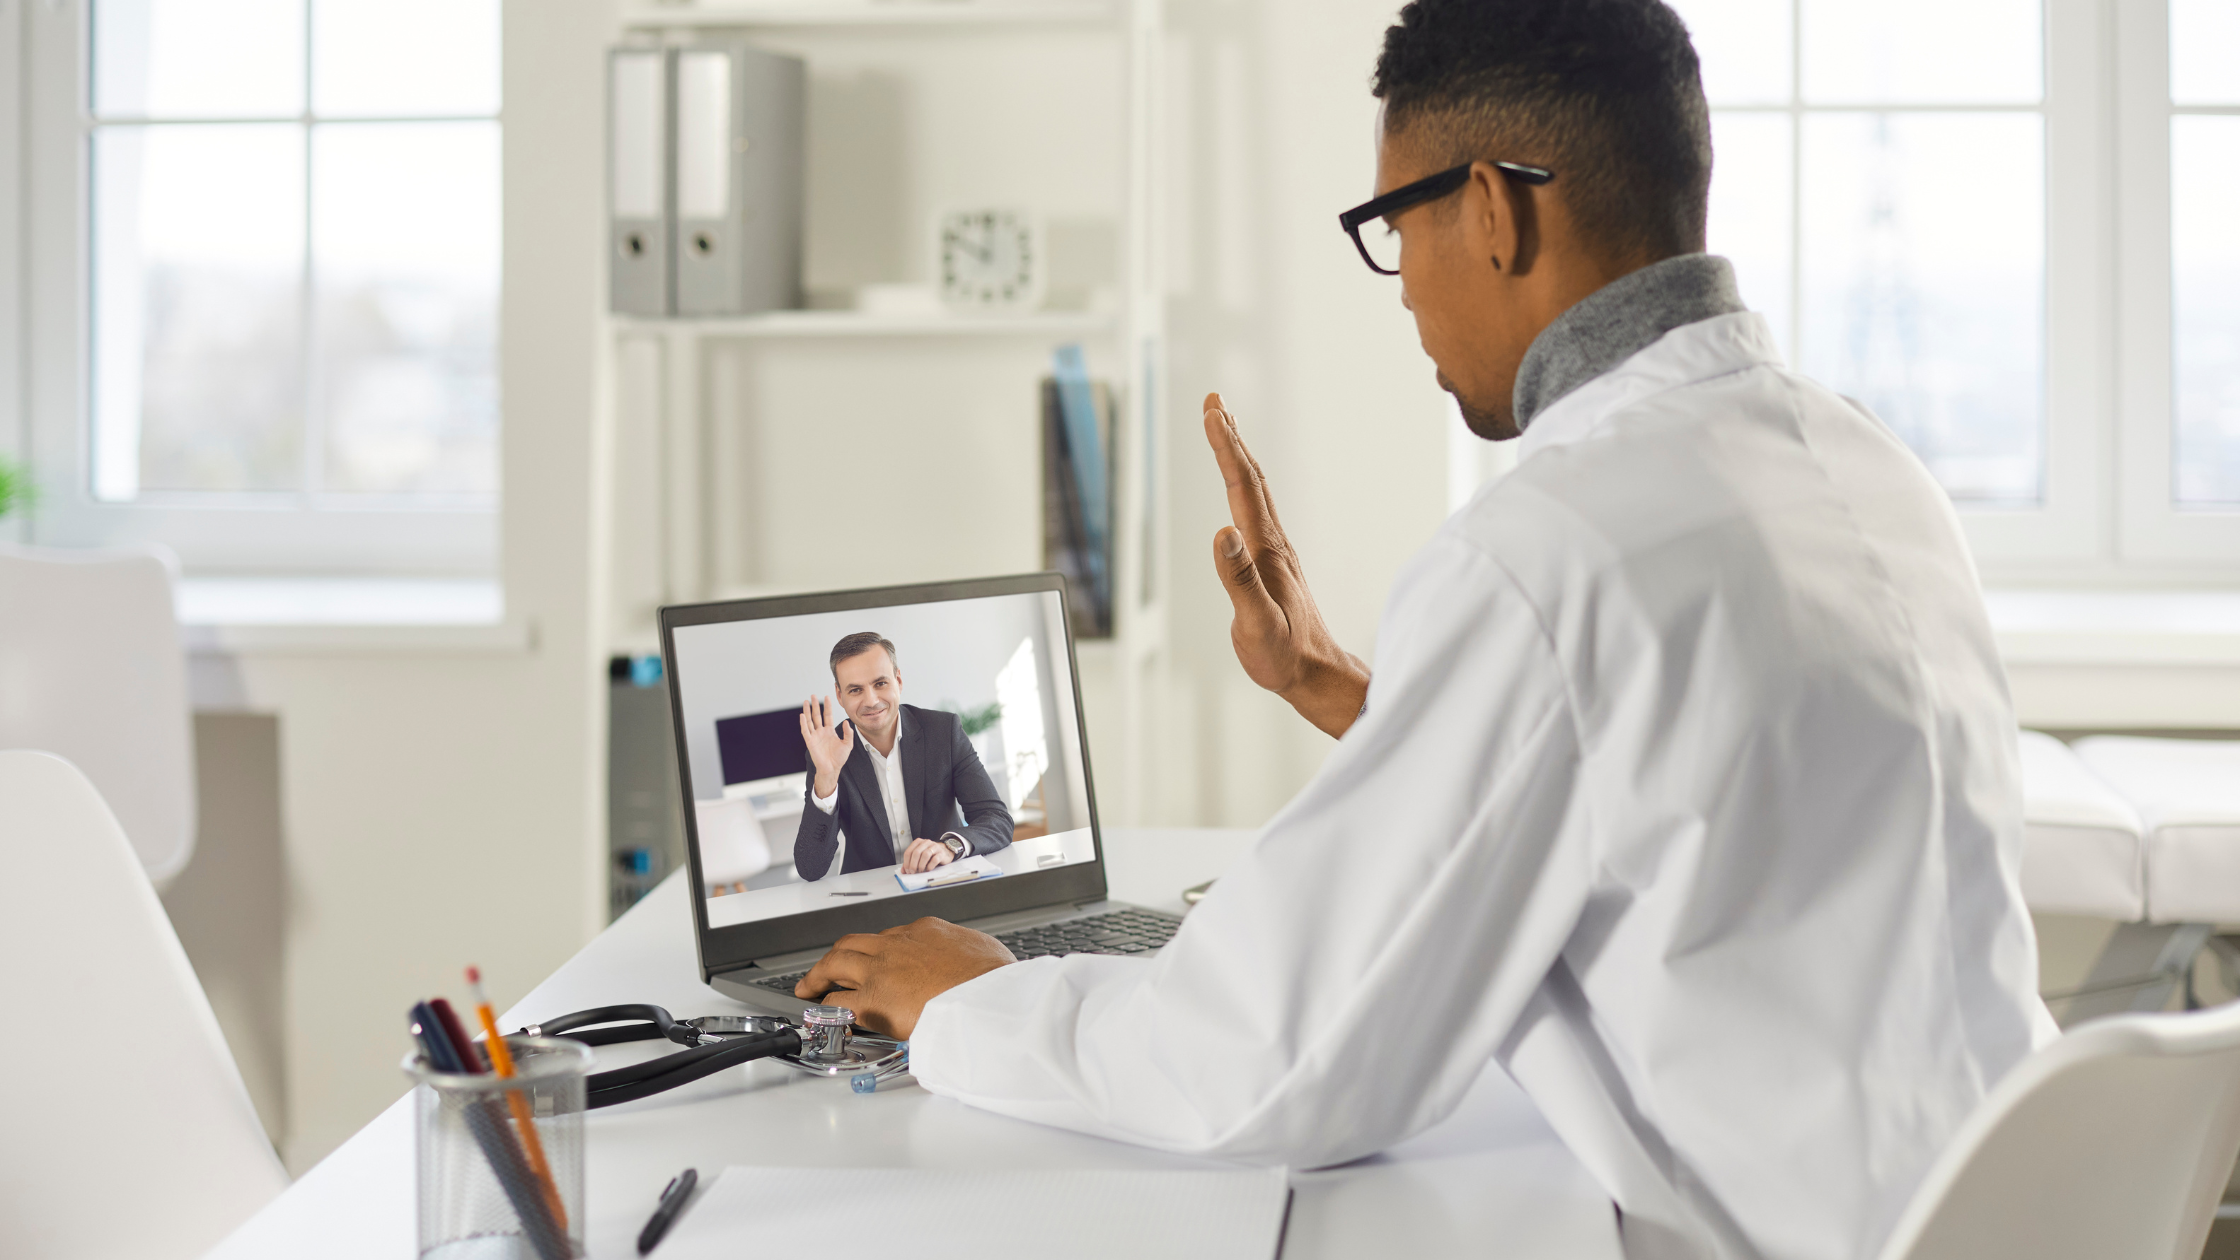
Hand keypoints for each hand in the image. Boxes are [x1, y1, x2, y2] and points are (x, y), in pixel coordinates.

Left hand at [796, 917, 1015, 1038]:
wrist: (990, 996)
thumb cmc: (995, 979)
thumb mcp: (984, 951)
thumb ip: (967, 954)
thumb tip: (972, 961)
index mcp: (926, 931)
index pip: (890, 937)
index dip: (878, 952)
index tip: (875, 963)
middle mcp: (898, 944)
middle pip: (854, 943)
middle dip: (836, 955)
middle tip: (826, 968)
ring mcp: (882, 969)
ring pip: (836, 963)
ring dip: (819, 975)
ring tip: (808, 987)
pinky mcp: (873, 999)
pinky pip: (838, 1002)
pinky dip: (827, 1008)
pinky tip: (822, 1016)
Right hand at [799, 695, 854, 796]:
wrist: (832, 769)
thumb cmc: (839, 758)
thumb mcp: (847, 744)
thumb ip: (848, 733)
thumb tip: (846, 722)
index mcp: (830, 731)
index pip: (827, 715)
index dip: (827, 706)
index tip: (827, 697)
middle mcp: (821, 732)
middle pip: (817, 716)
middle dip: (815, 705)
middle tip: (813, 695)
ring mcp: (815, 736)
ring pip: (810, 721)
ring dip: (808, 711)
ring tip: (806, 701)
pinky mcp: (810, 742)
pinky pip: (806, 731)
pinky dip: (803, 723)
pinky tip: (802, 715)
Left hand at [899, 837, 956, 874]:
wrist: (945, 852)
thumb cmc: (930, 855)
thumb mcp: (919, 857)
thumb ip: (911, 862)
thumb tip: (903, 871)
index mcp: (918, 842)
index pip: (908, 852)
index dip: (906, 862)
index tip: (907, 871)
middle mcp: (926, 843)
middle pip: (916, 853)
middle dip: (913, 865)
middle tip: (913, 872)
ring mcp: (934, 847)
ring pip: (925, 855)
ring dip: (921, 865)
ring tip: (920, 871)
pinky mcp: (941, 853)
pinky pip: (934, 859)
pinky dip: (930, 866)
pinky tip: (928, 869)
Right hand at [1203, 393, 1371, 737]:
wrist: (1316, 675)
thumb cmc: (1285, 656)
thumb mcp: (1257, 623)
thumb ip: (1239, 579)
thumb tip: (1221, 532)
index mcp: (1267, 551)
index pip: (1242, 488)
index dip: (1226, 448)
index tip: (1212, 412)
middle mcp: (1274, 543)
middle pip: (1251, 479)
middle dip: (1230, 438)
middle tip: (1214, 402)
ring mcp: (1275, 552)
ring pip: (1255, 493)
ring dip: (1238, 457)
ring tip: (1224, 430)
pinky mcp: (1274, 565)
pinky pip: (1256, 512)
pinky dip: (1243, 486)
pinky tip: (1239, 490)